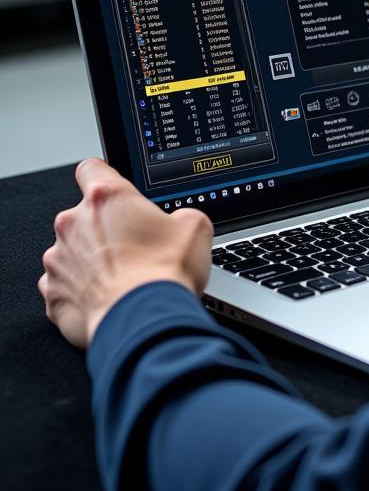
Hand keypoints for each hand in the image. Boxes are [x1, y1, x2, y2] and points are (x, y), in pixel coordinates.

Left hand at [39, 158, 212, 348]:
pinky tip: (108, 298)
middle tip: (137, 247)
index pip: (91, 169)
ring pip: (73, 252)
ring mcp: (58, 260)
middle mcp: (74, 224)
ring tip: (124, 279)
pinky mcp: (52, 295)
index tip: (115, 192)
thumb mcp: (195, 225)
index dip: (105, 177)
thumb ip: (178, 215)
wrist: (144, 320)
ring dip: (93, 261)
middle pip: (84, 216)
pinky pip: (65, 286)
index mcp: (106, 198)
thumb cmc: (164, 272)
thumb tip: (178, 223)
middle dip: (106, 229)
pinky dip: (83, 291)